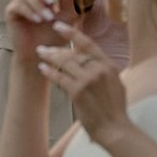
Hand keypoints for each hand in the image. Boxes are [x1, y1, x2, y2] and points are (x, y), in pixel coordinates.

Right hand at [3, 0, 69, 61]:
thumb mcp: (66, 17)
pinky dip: (29, 11)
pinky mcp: (11, 12)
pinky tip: (37, 19)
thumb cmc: (55, 35)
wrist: (41, 55)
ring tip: (49, 18)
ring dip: (39, 5)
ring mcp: (20, 2)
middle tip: (52, 1)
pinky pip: (19, 5)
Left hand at [36, 24, 130, 141]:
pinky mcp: (78, 92)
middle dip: (57, 49)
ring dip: (50, 57)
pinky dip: (50, 72)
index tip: (59, 26)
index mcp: (109, 65)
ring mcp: (88, 80)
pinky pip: (60, 77)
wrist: (115, 129)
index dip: (72, 33)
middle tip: (43, 47)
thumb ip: (105, 70)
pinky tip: (42, 69)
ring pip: (65, 63)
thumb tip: (94, 61)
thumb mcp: (116, 84)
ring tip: (40, 54)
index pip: (88, 44)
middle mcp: (99, 70)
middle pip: (73, 53)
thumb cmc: (115, 110)